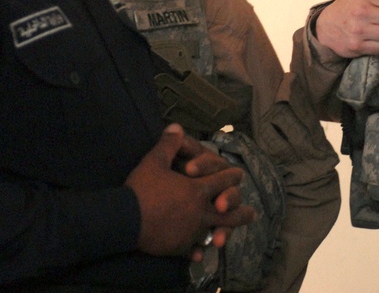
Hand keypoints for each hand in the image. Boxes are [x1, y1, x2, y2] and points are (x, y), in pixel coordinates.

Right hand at [125, 124, 255, 256]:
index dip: (231, 176)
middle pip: (228, 213)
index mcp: (198, 190)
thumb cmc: (142, 189)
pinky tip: (199, 253)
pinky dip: (197, 249)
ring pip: (213, 232)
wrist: (126, 220)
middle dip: (240, 212)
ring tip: (227, 236)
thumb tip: (176, 126)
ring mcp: (192, 232)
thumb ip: (169, 144)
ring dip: (222, 232)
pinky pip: (193, 248)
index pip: (222, 181)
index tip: (239, 175)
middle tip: (252, 214)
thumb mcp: (154, 161)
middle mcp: (201, 212)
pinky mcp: (180, 247)